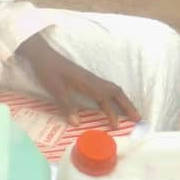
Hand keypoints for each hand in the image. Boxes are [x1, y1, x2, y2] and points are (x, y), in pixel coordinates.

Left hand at [16, 32, 139, 128]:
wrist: (42, 55)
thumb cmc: (48, 70)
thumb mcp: (55, 89)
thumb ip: (66, 105)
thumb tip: (78, 124)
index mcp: (88, 82)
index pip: (109, 95)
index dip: (119, 108)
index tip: (126, 122)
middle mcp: (92, 80)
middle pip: (115, 91)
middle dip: (127, 105)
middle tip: (137, 118)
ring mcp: (88, 79)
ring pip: (109, 90)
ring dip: (120, 102)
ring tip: (127, 115)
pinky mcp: (83, 80)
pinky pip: (102, 90)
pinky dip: (110, 99)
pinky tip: (109, 106)